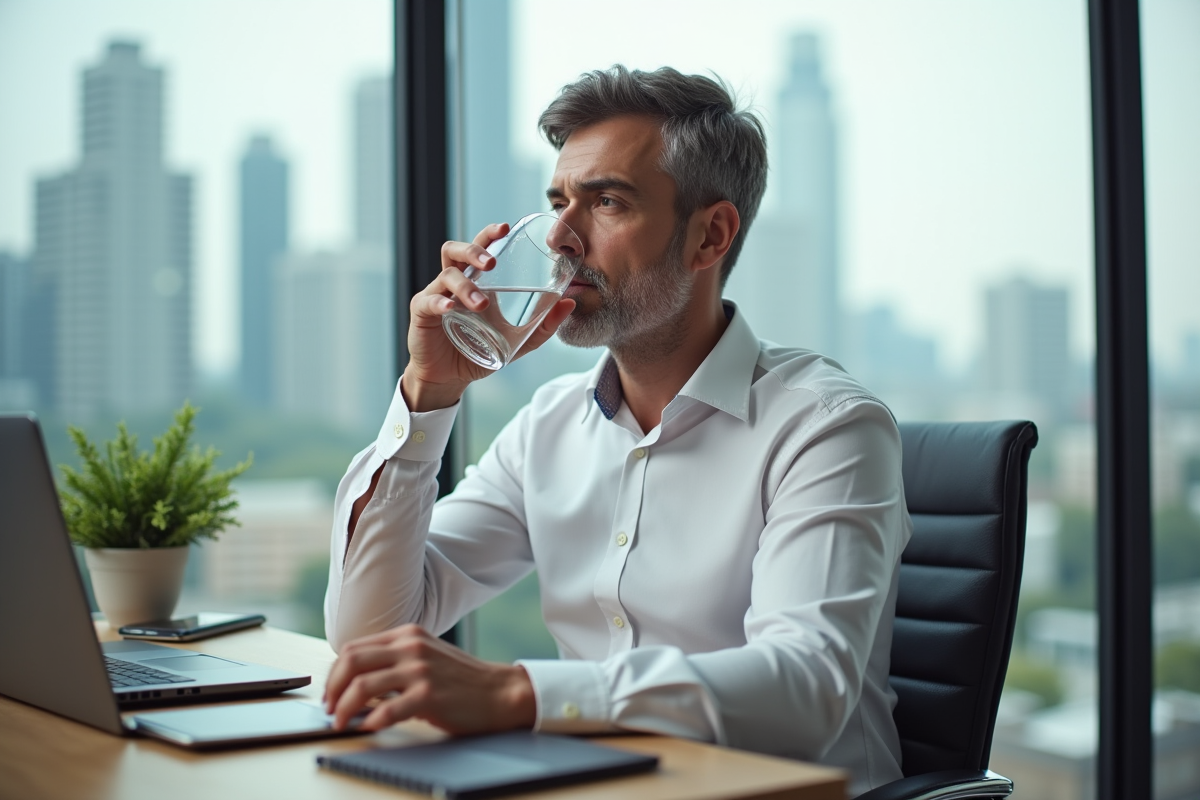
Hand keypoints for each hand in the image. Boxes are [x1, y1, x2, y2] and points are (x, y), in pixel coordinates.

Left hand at [323, 624, 536, 733]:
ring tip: (341, 723)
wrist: (499, 692)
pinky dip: (370, 721)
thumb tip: (355, 684)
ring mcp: (420, 670)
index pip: (353, 648)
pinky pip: (387, 709)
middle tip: (329, 709)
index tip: (330, 693)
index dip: (334, 673)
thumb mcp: (426, 656)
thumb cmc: (461, 680)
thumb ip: (395, 660)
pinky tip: (368, 728)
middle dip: (332, 689)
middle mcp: (411, 647)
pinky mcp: (429, 695)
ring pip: (363, 686)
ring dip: (343, 709)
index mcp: (407, 635)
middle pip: (351, 662)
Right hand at [403, 223, 575, 411]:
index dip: (489, 234)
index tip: (506, 227)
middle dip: (474, 250)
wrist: (450, 378)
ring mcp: (436, 295)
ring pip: (447, 275)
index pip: (478, 247)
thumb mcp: (517, 341)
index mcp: (474, 281)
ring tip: (482, 303)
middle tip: (491, 263)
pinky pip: (429, 300)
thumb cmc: (479, 352)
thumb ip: (543, 325)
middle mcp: (453, 282)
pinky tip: (452, 308)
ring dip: (466, 285)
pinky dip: (441, 301)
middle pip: (455, 250)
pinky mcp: (422, 313)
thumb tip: (570, 302)